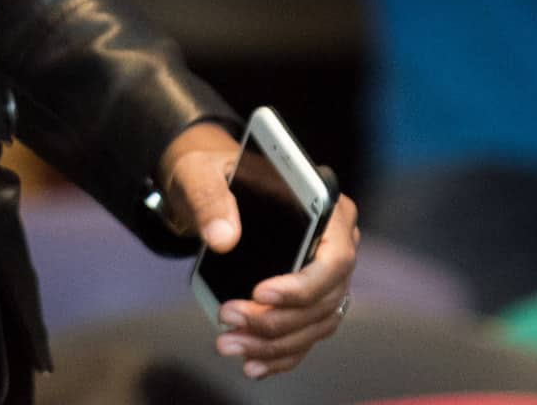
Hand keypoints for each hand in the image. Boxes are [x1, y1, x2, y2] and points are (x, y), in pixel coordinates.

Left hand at [159, 124, 359, 382]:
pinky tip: (252, 363)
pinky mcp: (307, 302)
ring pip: (313, 325)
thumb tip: (222, 238)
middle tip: (229, 318)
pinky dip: (279, 356)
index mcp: (327, 207)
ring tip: (229, 343)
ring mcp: (325, 278)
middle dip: (275, 319)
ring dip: (272, 343)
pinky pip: (303, 337)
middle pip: (322, 299)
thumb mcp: (201, 173)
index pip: (334, 257)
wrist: (207, 189)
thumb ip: (210, 198)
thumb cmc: (211, 173)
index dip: (302, 285)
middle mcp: (335, 245)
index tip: (259, 293)